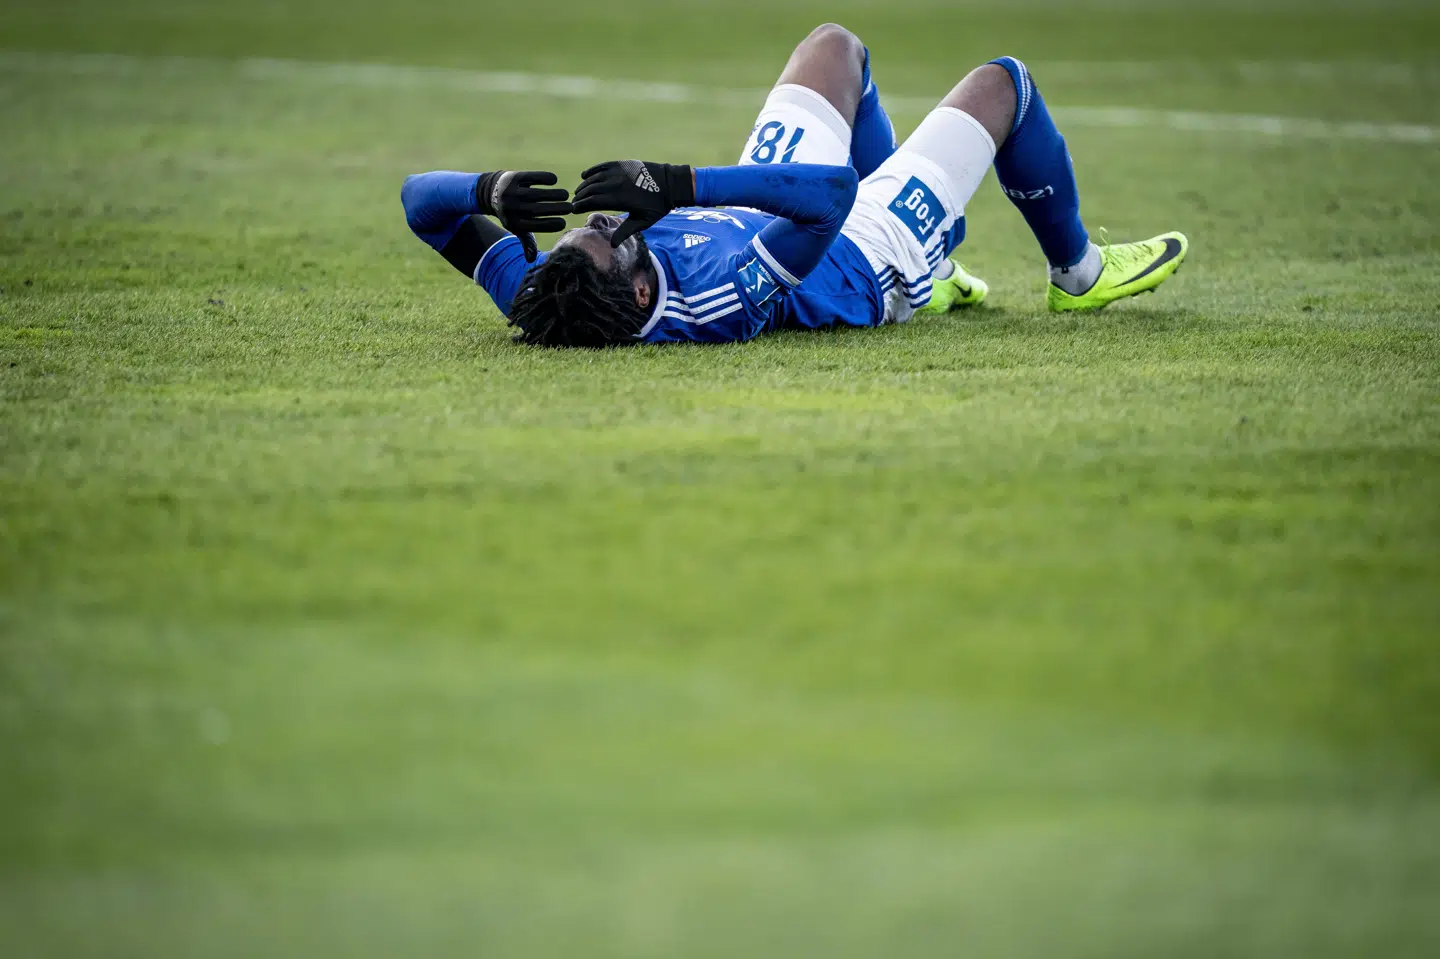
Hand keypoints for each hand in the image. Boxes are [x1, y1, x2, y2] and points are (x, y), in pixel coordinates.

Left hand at [476, 170, 571, 261]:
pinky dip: (545, 178)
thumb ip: (526, 241)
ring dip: (555, 194)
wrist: (490, 192)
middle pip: (538, 209)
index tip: (563, 222)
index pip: (536, 225)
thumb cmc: (511, 213)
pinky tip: (554, 180)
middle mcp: (512, 208)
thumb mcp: (516, 228)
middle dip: (557, 209)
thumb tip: (532, 260)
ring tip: (566, 194)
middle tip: (570, 208)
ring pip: (537, 193)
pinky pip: (532, 177)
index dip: (552, 224)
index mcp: (514, 223)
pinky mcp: (514, 178)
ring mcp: (512, 192)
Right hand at [571, 160, 694, 247]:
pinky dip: (591, 171)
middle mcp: (617, 184)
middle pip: (591, 189)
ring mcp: (619, 172)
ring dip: (584, 185)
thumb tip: (612, 245)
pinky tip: (585, 176)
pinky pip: (602, 166)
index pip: (593, 201)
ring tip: (578, 192)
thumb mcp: (643, 222)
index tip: (574, 209)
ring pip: (594, 178)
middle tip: (573, 203)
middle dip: (580, 196)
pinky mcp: (622, 164)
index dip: (581, 205)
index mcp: (620, 199)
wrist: (671, 184)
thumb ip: (625, 232)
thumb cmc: (657, 206)